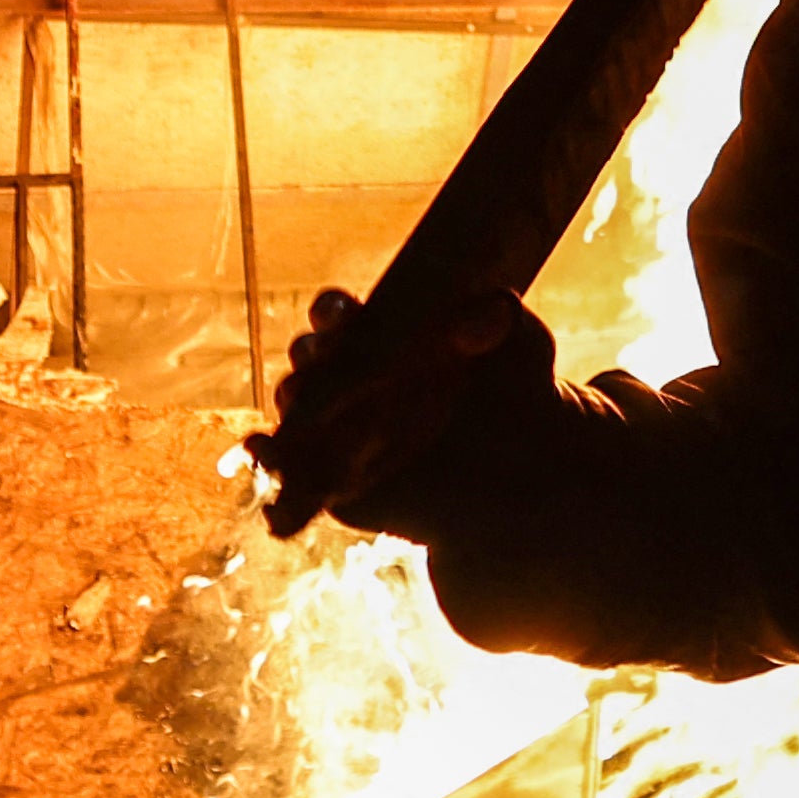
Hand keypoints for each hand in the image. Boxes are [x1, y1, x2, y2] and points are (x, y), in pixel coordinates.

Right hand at [257, 283, 527, 529]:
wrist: (530, 473)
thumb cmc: (517, 394)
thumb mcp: (520, 347)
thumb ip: (502, 320)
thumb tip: (489, 313)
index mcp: (381, 337)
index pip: (339, 317)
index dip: (333, 313)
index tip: (343, 313)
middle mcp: (351, 380)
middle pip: (309, 359)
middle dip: (310, 355)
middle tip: (321, 356)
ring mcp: (338, 432)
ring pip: (294, 413)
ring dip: (292, 407)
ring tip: (298, 407)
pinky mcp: (334, 485)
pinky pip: (292, 481)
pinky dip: (275, 479)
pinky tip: (269, 473)